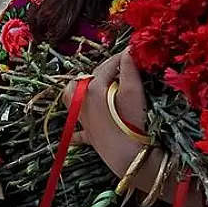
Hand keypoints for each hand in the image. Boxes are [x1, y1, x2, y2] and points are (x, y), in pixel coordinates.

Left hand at [63, 50, 146, 176]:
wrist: (128, 157)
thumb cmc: (133, 122)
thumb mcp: (133, 92)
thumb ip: (129, 69)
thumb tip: (128, 49)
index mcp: (93, 88)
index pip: (107, 65)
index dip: (122, 58)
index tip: (134, 52)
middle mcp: (82, 100)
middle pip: (90, 79)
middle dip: (105, 71)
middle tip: (121, 69)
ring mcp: (82, 119)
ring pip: (73, 97)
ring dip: (82, 89)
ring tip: (98, 86)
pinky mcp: (87, 135)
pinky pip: (78, 130)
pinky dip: (78, 127)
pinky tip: (77, 129)